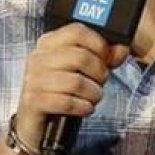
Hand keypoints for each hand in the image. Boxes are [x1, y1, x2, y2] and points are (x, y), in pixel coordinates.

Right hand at [14, 23, 129, 142]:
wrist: (36, 124)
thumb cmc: (61, 92)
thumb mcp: (81, 70)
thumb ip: (103, 56)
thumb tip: (122, 48)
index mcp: (48, 43)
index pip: (77, 31)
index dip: (99, 45)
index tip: (108, 59)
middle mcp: (38, 58)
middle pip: (80, 57)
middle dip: (99, 73)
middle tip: (100, 83)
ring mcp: (33, 79)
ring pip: (76, 82)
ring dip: (93, 93)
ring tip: (92, 97)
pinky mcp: (33, 101)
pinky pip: (67, 102)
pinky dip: (83, 107)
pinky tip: (84, 108)